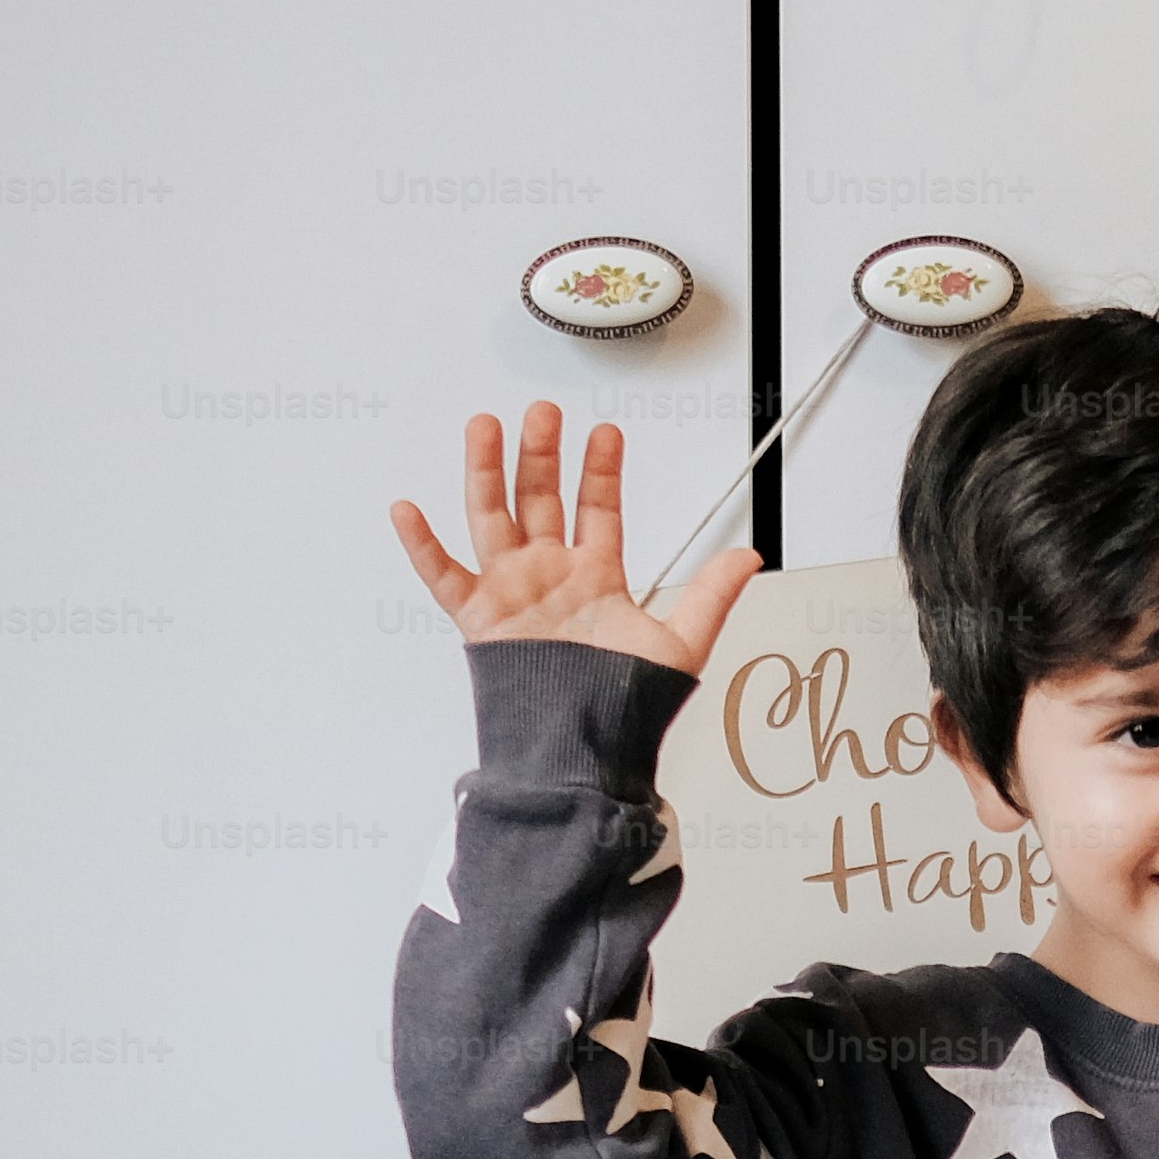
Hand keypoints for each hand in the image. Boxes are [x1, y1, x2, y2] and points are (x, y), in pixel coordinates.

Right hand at [387, 400, 760, 672]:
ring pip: (492, 517)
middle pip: (540, 499)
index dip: (601, 470)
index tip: (605, 433)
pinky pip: (443, 574)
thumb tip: (750, 557)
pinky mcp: (480, 618)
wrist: (585, 746)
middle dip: (541, 454)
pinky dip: (422, 544)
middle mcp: (551, 575)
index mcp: (596, 576)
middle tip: (543, 412)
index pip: (598, 508)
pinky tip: (408, 510)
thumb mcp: (682, 643)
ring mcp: (512, 591)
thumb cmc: (626, 703)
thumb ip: (712, 594)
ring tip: (485, 427)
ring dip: (487, 472)